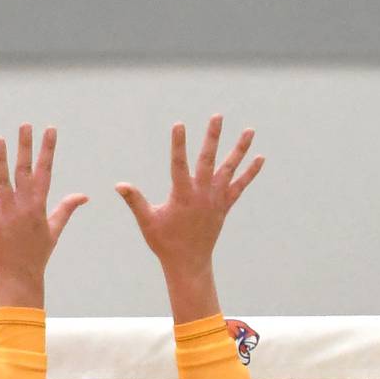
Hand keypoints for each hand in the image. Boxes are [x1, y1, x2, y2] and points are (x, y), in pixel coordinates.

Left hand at [0, 125, 87, 307]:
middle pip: (24, 170)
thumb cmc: (37, 254)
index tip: (49, 130)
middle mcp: (24, 206)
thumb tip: (84, 195)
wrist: (20, 277)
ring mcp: (7, 214)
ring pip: (3, 181)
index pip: (45, 171)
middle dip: (25, 146)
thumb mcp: (54, 229)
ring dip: (0, 160)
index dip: (47, 149)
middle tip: (25, 125)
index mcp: (40, 205)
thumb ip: (66, 209)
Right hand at [116, 116, 262, 320]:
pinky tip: (260, 158)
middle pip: (208, 159)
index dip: (178, 144)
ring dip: (240, 149)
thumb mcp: (147, 221)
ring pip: (230, 169)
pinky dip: (250, 172)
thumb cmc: (164, 242)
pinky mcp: (224, 205)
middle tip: (217, 116)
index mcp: (182, 195)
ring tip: (250, 130)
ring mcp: (216, 199)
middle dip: (213, 137)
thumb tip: (119, 185)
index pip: (179, 163)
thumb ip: (134, 201)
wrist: (188, 261)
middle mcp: (202, 194)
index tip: (179, 125)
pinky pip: (240, 186)